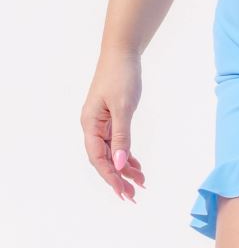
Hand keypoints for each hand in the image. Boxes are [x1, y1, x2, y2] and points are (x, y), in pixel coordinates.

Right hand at [80, 48, 145, 202]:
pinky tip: (136, 164)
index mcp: (90, 125)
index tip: (123, 192)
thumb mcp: (123, 107)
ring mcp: (101, 122)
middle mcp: (92, 126)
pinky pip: (116, 141)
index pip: (98, 158)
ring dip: (124, 167)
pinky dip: (126, 153)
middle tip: (134, 195)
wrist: (122, 52)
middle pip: (104, 159)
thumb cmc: (121, 76)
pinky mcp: (111, 117)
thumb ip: (121, 136)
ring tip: (140, 182)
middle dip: (118, 177)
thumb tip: (120, 163)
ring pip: (112, 151)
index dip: (110, 176)